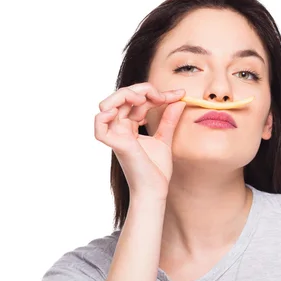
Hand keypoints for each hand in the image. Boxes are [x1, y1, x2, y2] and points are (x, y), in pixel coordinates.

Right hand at [94, 83, 185, 197]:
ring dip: (126, 95)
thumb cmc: (156, 170)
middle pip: (123, 97)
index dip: (158, 93)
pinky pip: (100, 127)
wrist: (155, 190)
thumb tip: (180, 100)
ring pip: (109, 105)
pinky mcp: (117, 144)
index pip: (139, 101)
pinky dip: (104, 116)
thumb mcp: (165, 138)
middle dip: (143, 90)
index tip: (180, 94)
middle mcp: (120, 128)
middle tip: (163, 96)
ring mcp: (117, 136)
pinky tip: (122, 110)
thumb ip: (169, 119)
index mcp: (129, 126)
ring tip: (145, 98)